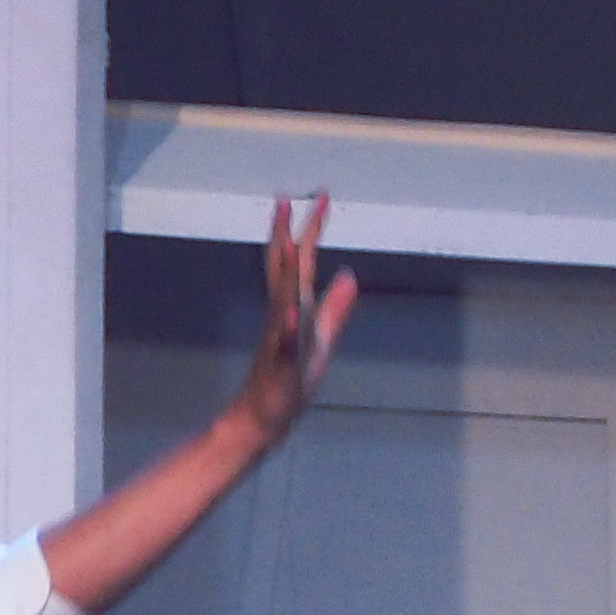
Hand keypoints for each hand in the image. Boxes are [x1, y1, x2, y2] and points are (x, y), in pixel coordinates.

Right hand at [234, 194, 357, 446]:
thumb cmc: (292, 381)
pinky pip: (284, 343)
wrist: (266, 417)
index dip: (310, 229)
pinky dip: (288, 327)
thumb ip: (336, 308)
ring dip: (287, 273)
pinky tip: (292, 313)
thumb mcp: (323, 339)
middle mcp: (285, 316)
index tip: (319, 197)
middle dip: (285, 235)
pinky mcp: (282, 366)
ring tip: (291, 244)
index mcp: (296, 308)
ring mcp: (280, 339)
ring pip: (283, 300)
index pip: (302, 262)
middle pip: (284, 269)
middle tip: (285, 199)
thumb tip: (349, 275)